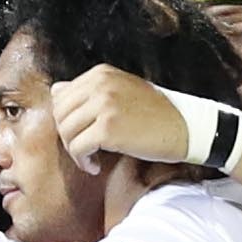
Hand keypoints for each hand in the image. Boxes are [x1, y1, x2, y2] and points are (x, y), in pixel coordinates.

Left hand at [46, 65, 209, 172]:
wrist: (185, 128)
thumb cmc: (155, 114)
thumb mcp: (121, 92)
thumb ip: (89, 91)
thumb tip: (55, 90)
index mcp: (101, 74)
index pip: (61, 96)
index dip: (66, 120)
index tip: (81, 134)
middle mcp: (100, 84)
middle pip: (59, 114)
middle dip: (67, 136)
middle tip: (83, 150)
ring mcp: (104, 105)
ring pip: (65, 131)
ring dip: (75, 151)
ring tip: (90, 159)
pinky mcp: (108, 128)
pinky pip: (78, 148)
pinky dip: (83, 162)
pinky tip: (95, 167)